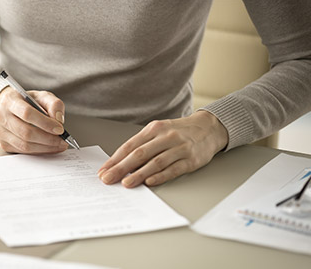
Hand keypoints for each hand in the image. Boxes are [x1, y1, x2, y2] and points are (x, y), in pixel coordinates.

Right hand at [0, 86, 68, 153]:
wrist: (9, 106)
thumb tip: (58, 120)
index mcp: (10, 100)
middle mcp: (1, 116)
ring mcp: (0, 131)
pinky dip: (38, 151)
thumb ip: (54, 104)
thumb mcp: (42, 96)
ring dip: (45, 148)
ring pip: (24, 145)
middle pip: (26, 132)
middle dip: (48, 139)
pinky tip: (48, 148)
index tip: (60, 129)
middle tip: (63, 141)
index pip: (27, 113)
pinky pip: (22, 151)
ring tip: (58, 145)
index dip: (45, 123)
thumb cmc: (27, 101)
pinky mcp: (3, 143)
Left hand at [98, 111, 227, 187]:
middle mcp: (165, 137)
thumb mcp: (158, 132)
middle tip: (108, 178)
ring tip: (126, 183)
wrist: (208, 128)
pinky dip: (160, 176)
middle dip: (121, 168)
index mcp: (154, 129)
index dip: (115, 159)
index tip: (103, 170)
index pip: (129, 145)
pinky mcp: (191, 159)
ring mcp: (179, 148)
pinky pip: (173, 169)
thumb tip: (120, 164)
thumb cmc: (178, 132)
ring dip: (139, 174)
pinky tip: (150, 182)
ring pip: (155, 162)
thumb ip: (142, 145)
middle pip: (139, 154)